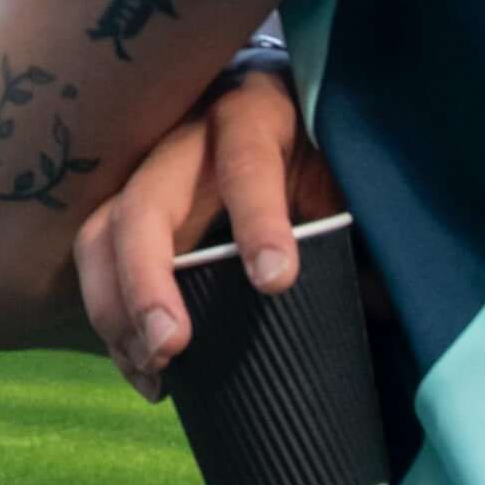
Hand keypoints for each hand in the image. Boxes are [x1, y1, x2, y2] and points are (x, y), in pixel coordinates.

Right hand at [73, 69, 346, 399]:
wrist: (279, 114)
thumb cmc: (317, 147)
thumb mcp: (342, 171)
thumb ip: (357, 227)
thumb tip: (386, 302)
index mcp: (253, 118)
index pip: (246, 162)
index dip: (258, 219)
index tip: (276, 281)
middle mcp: (185, 141)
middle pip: (145, 205)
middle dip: (148, 279)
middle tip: (172, 345)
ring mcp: (144, 176)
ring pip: (101, 236)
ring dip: (115, 308)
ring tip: (153, 367)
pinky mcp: (126, 213)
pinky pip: (98, 266)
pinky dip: (113, 324)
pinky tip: (144, 370)